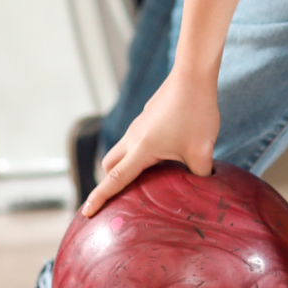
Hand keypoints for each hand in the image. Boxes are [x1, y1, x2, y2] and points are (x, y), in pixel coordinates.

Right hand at [82, 71, 218, 215]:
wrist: (193, 74)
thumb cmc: (196, 112)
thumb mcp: (202, 151)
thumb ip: (200, 175)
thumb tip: (202, 190)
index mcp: (142, 149)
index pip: (114, 179)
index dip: (99, 198)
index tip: (85, 213)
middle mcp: (134, 137)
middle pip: (110, 165)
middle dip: (110, 183)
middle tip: (122, 200)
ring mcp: (140, 126)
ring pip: (122, 151)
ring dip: (127, 166)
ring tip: (148, 182)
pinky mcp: (148, 117)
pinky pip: (136, 140)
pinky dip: (140, 153)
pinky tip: (165, 156)